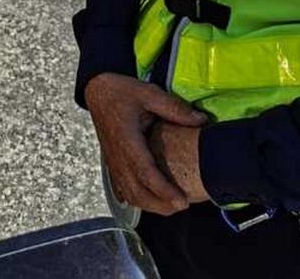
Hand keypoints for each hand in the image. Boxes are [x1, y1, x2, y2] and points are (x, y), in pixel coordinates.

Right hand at [84, 73, 206, 215]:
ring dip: (149, 205)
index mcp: (127, 140)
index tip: (182, 201)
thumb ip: (175, 108)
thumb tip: (201, 121)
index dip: (164, 190)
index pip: (146, 173)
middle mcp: (118, 156)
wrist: (97, 91)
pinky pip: (123, 188)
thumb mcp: (149, 93)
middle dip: (159, 205)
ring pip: (129, 193)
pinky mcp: (113, 164)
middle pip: (137, 191)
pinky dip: (138, 199)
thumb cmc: (121, 92)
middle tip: (181, 207)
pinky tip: (150, 202)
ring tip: (170, 207)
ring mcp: (113, 162)